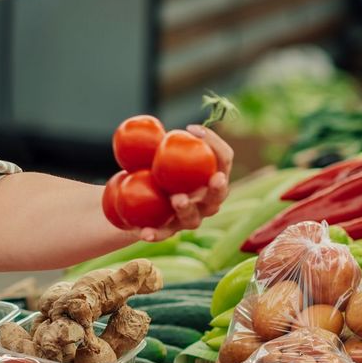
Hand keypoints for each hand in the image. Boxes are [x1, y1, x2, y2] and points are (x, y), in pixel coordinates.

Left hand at [138, 124, 233, 241]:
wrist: (137, 201)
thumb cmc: (156, 170)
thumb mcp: (161, 156)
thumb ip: (162, 145)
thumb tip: (153, 128)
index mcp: (211, 178)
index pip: (224, 160)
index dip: (215, 143)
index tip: (191, 128)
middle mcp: (206, 202)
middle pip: (218, 195)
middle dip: (219, 187)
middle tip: (216, 178)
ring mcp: (188, 219)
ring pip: (192, 218)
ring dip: (187, 208)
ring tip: (177, 199)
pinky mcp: (167, 231)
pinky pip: (162, 234)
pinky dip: (154, 234)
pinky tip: (143, 232)